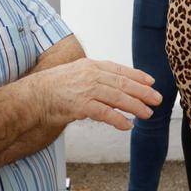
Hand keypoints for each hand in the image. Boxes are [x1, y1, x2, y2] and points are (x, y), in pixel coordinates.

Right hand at [29, 58, 160, 129]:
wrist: (32, 96)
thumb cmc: (51, 87)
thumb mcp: (75, 74)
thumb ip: (92, 78)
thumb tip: (109, 87)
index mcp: (90, 66)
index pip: (119, 69)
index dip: (137, 76)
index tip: (151, 82)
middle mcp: (91, 75)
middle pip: (123, 83)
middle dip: (143, 92)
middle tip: (157, 99)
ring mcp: (86, 89)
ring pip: (118, 97)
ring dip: (135, 106)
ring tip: (147, 114)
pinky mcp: (81, 105)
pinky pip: (104, 113)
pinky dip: (118, 119)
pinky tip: (127, 125)